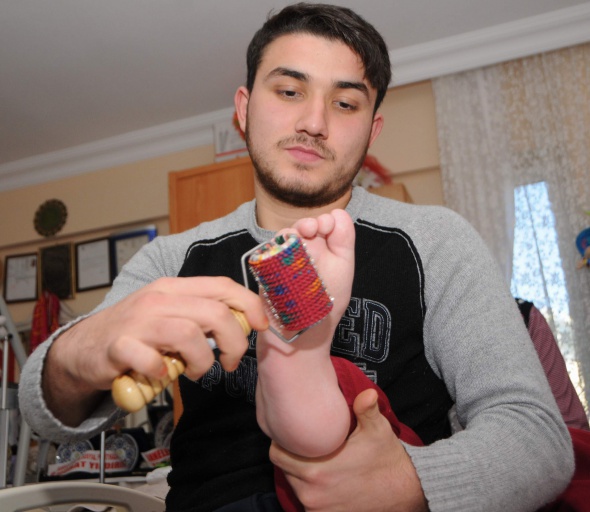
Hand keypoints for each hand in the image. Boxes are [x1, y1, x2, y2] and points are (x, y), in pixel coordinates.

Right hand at [43, 276, 267, 424]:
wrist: (83, 347)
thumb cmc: (138, 333)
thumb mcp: (171, 313)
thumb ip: (201, 315)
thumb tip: (243, 325)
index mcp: (175, 287)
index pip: (223, 285)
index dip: (250, 304)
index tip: (262, 326)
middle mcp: (158, 298)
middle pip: (215, 313)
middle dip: (234, 342)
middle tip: (230, 362)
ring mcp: (137, 321)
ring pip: (189, 335)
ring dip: (202, 361)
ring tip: (195, 371)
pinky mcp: (118, 346)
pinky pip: (153, 361)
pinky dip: (163, 373)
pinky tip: (160, 376)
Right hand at [258, 209, 355, 353]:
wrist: (304, 333)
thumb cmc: (325, 303)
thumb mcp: (343, 268)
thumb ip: (344, 239)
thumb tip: (337, 212)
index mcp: (323, 249)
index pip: (323, 225)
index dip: (327, 221)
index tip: (329, 227)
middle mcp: (304, 252)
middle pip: (302, 227)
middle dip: (308, 222)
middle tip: (313, 228)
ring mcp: (285, 260)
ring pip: (284, 236)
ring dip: (292, 231)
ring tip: (301, 236)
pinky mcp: (268, 270)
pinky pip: (268, 252)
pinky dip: (276, 247)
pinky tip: (285, 250)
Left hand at [269, 388, 427, 510]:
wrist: (407, 492)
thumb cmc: (387, 459)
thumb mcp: (377, 430)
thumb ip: (366, 409)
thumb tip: (366, 393)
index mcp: (317, 470)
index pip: (278, 454)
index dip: (282, 442)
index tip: (295, 433)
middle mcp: (312, 493)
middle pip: (284, 469)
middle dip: (293, 456)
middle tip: (309, 444)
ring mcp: (318, 508)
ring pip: (295, 485)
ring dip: (302, 474)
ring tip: (319, 459)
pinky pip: (308, 501)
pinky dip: (312, 490)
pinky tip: (327, 478)